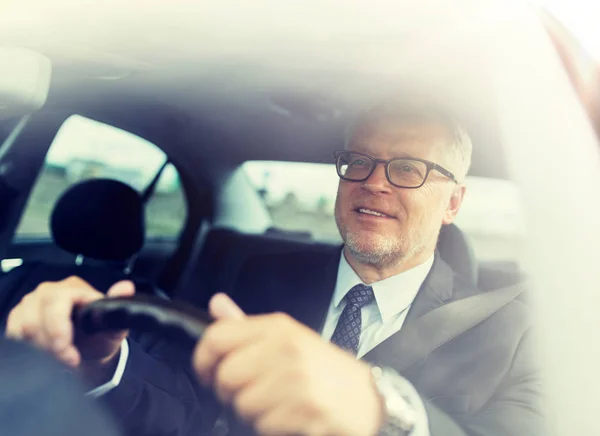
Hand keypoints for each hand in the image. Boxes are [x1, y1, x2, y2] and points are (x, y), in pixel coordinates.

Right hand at [5, 276, 133, 371]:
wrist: (88, 350)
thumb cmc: (100, 336)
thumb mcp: (115, 325)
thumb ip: (118, 306)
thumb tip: (126, 287)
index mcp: (73, 287)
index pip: (58, 302)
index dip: (60, 331)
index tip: (71, 355)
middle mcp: (48, 291)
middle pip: (36, 318)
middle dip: (52, 345)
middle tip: (68, 359)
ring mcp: (30, 303)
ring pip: (23, 328)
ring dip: (42, 348)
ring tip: (60, 356)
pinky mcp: (17, 317)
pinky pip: (13, 334)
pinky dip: (28, 348)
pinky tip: (45, 352)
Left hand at [193, 294, 383, 435]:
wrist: (368, 399)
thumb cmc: (323, 370)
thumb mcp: (288, 338)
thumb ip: (247, 326)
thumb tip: (216, 304)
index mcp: (278, 328)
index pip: (218, 336)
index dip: (203, 359)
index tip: (208, 373)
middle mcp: (287, 348)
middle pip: (225, 376)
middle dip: (230, 393)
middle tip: (250, 393)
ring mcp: (298, 379)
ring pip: (241, 405)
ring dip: (252, 413)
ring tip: (276, 405)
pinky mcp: (306, 409)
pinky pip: (263, 425)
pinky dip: (271, 428)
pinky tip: (290, 417)